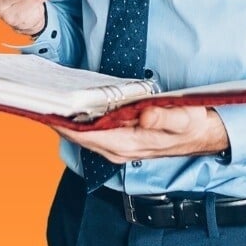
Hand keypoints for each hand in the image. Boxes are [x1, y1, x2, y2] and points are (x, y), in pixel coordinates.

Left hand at [57, 106, 229, 163]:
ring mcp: (118, 146)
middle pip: (78, 135)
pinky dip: (81, 119)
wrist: (203, 135)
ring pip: (83, 134)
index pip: (86, 135)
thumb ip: (164, 118)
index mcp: (128, 144)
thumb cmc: (192, 126)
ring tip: (53, 98)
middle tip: (42, 96)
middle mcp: (118, 149)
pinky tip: (76, 105)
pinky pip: (93, 131)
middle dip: (60, 117)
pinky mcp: (120, 140)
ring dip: (68, 118)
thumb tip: (145, 116)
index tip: (47, 107)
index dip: (64, 122)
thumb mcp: (184, 119)